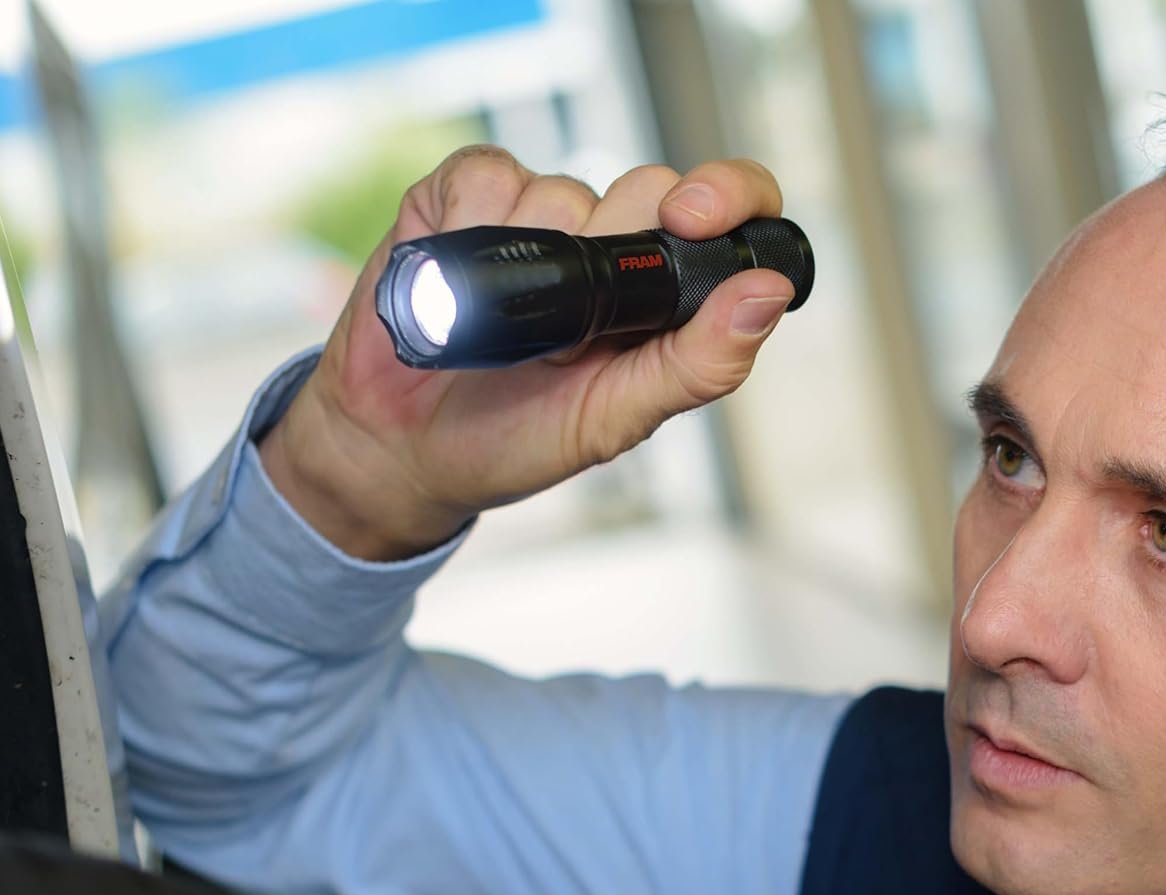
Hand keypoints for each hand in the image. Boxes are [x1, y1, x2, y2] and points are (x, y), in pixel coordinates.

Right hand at [258, 146, 793, 559]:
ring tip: (498, 326)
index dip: (727, 196)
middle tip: (569, 331)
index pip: (729, 214)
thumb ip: (697, 365)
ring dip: (533, 259)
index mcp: (659, 300)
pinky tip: (455, 274)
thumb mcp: (613, 421)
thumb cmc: (513, 438)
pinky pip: (489, 174)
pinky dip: (470, 224)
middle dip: (613, 248)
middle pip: (650, 188)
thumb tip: (766, 295)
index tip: (690, 220)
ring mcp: (536, 220)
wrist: (399, 448)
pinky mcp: (465, 200)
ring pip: (564, 190)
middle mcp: (607, 250)